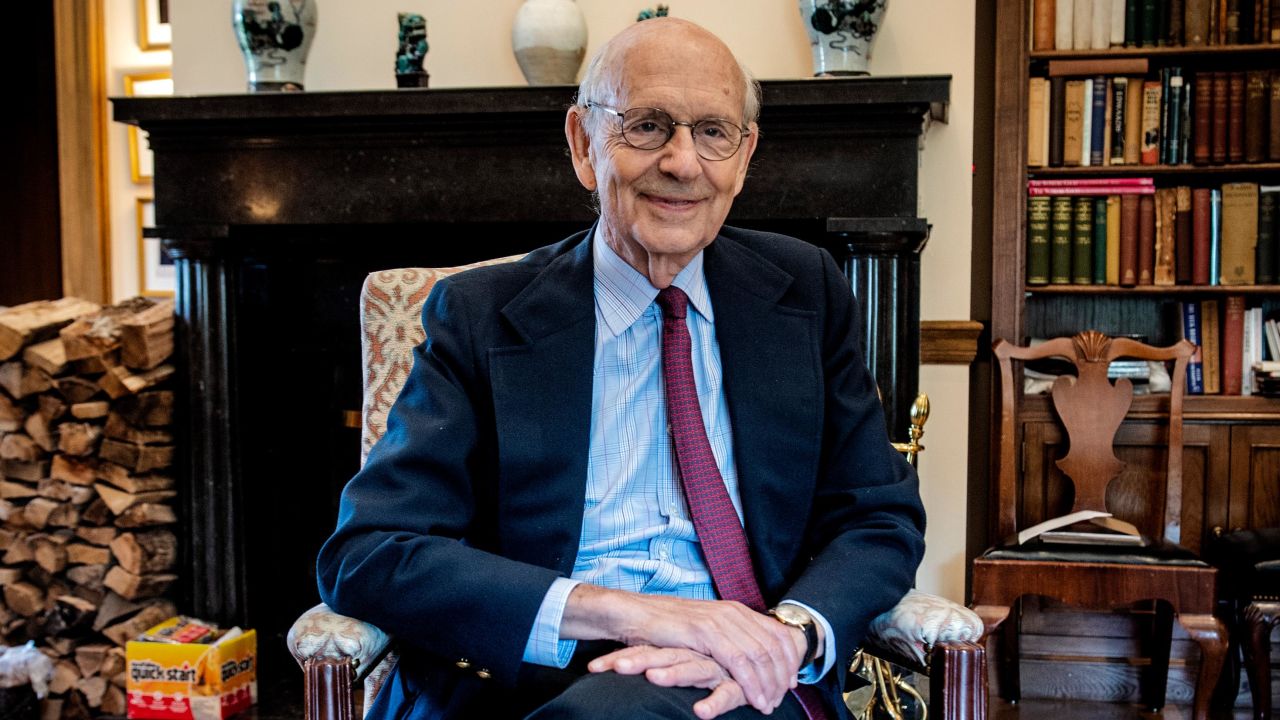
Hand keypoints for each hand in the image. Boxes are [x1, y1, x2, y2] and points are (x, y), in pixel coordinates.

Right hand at [561, 586, 802, 713]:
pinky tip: (754, 698)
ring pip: (760, 656)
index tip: (792, 682)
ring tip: (769, 704)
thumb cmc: (665, 626)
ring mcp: (720, 621)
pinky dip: (751, 683)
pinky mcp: (706, 633)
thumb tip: (747, 656)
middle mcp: (732, 612)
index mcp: (735, 609)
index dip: (789, 659)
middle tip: (782, 698)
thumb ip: (726, 638)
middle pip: (773, 646)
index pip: (776, 633)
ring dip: (769, 683)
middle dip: (782, 675)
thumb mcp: (703, 629)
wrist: (634, 613)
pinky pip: (739, 662)